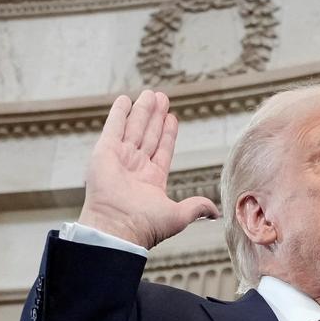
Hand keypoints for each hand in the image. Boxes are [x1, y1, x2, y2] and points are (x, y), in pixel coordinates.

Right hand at [78, 89, 218, 248]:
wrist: (119, 227)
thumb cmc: (146, 225)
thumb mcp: (179, 215)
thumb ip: (196, 207)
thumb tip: (215, 213)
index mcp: (152, 180)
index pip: (162, 150)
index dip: (167, 133)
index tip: (172, 118)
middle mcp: (135, 167)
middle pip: (148, 135)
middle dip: (155, 116)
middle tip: (162, 97)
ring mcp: (120, 158)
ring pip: (134, 128)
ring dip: (142, 111)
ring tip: (151, 94)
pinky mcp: (104, 152)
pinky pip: (113, 127)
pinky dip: (119, 113)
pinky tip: (125, 100)